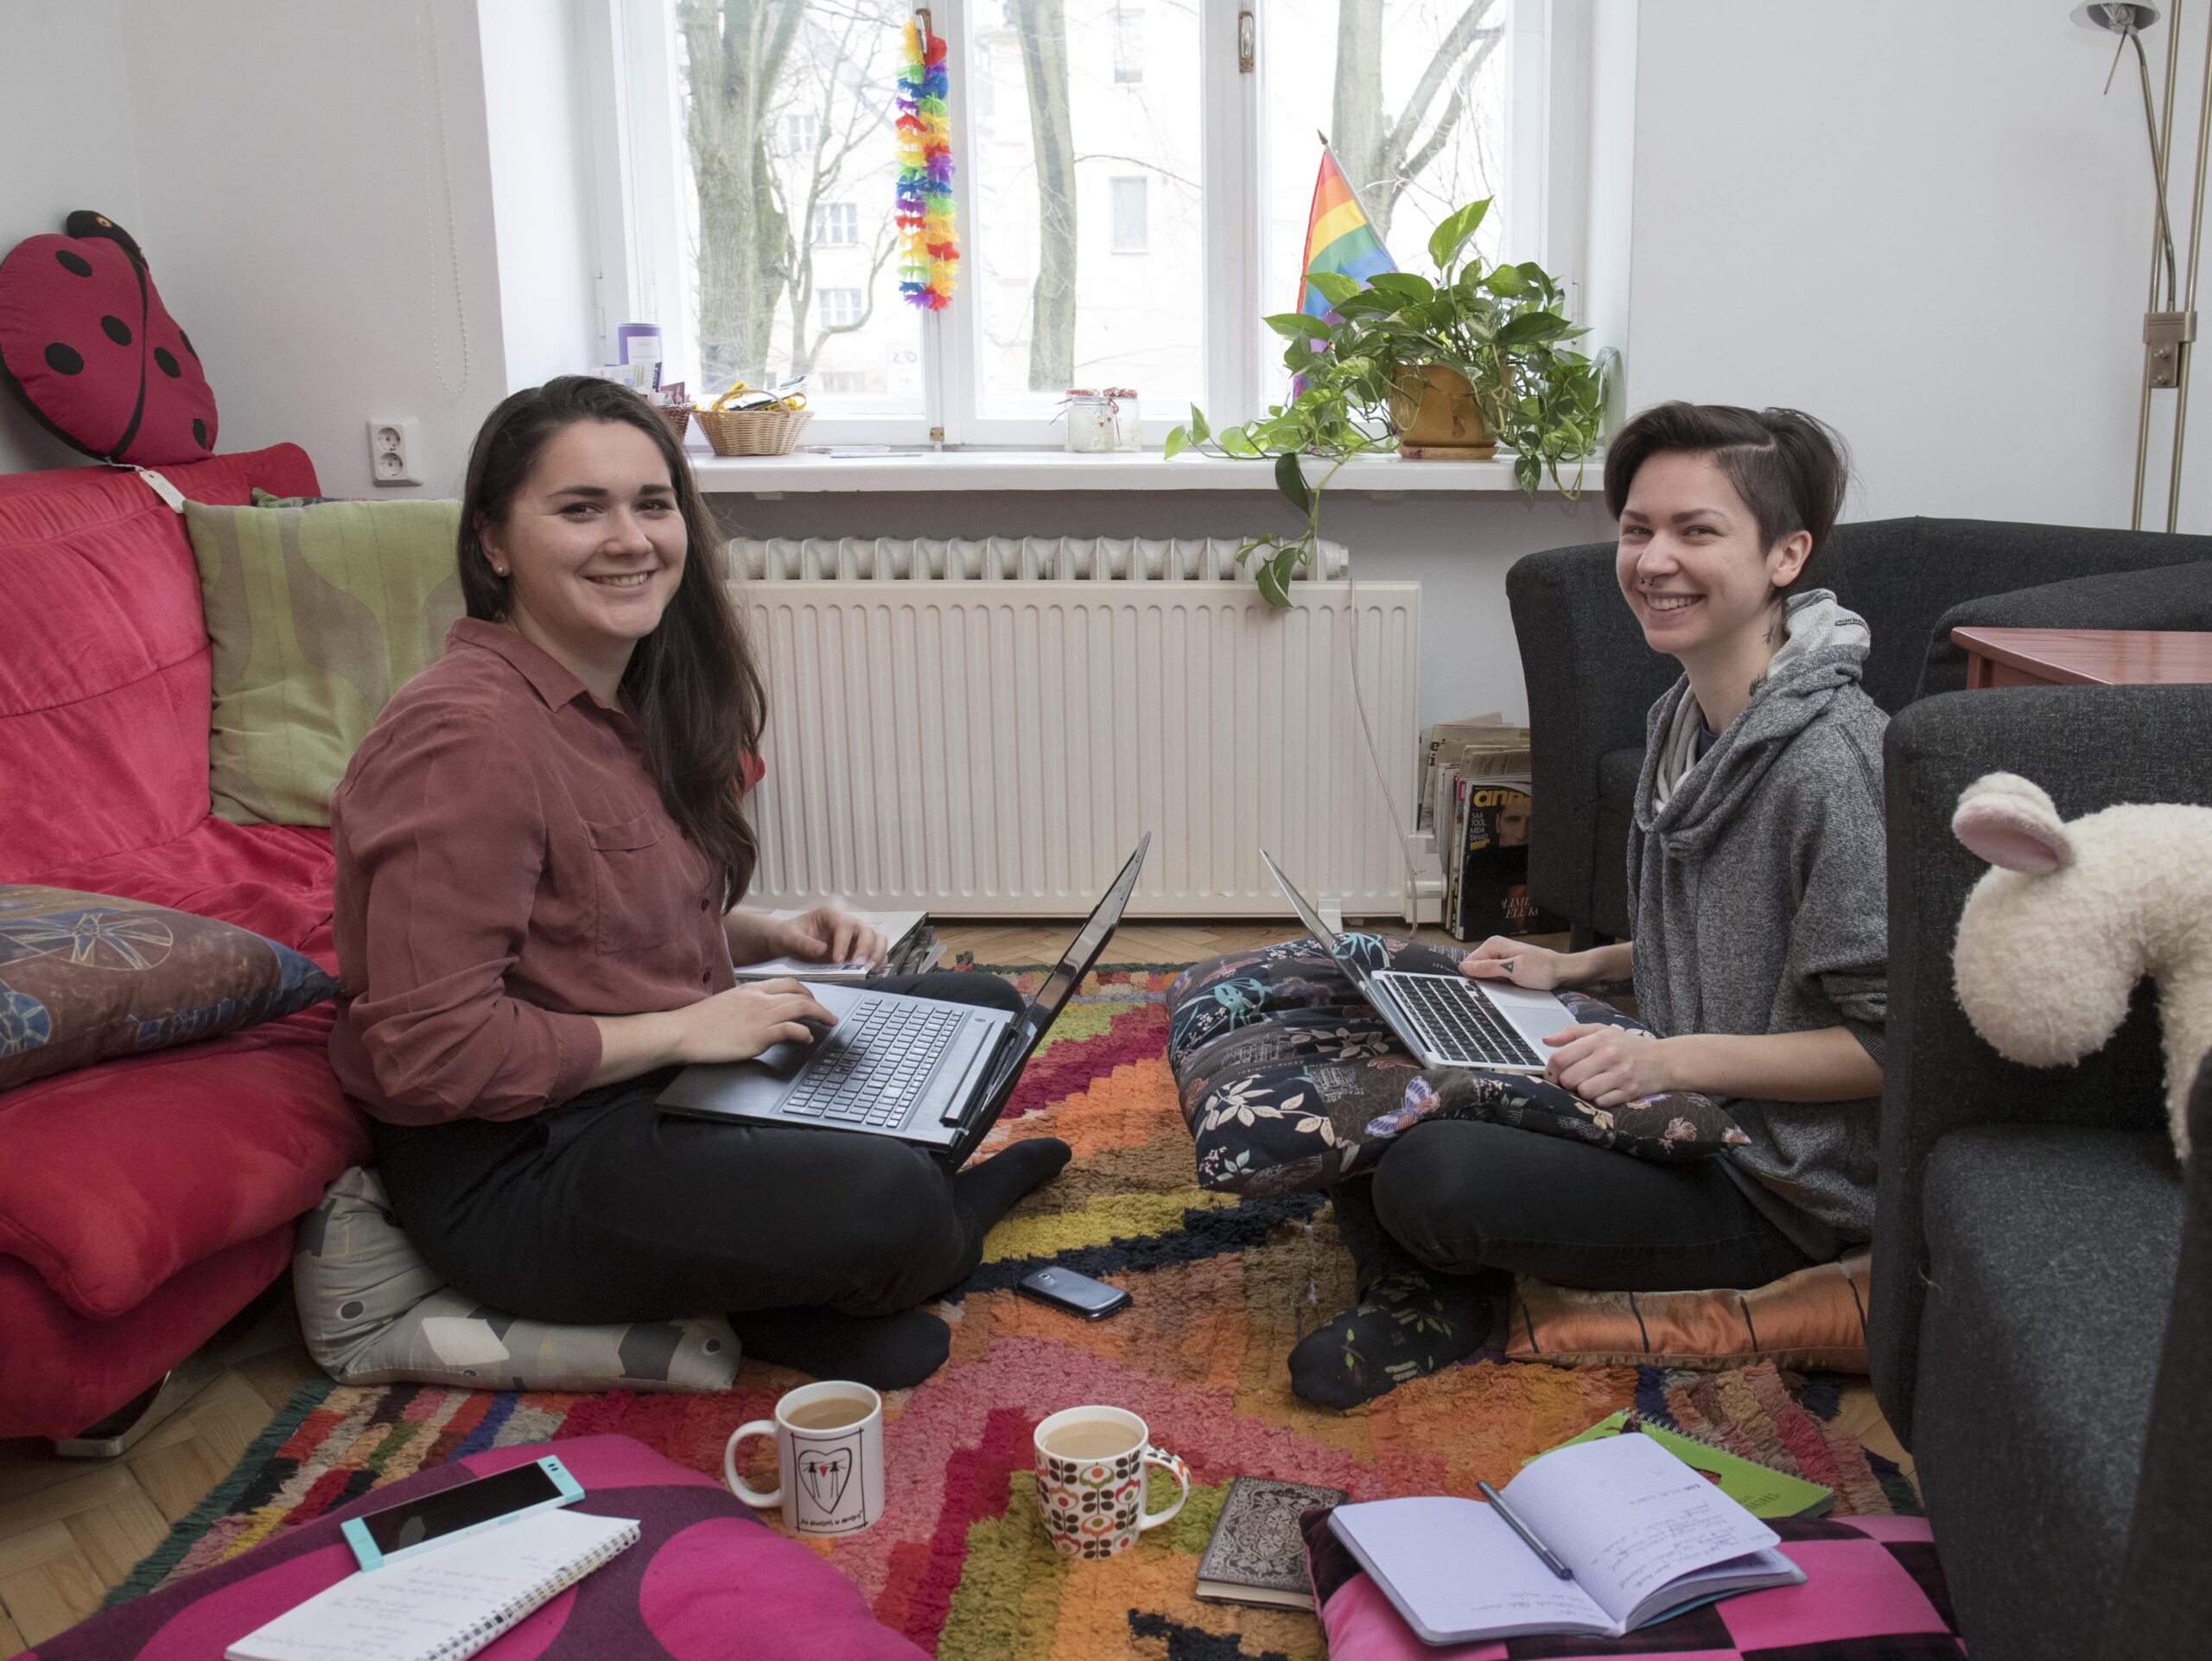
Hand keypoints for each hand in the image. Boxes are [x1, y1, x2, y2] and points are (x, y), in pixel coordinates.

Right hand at [672, 978, 837, 1064]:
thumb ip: (746, 1005)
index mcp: (751, 989)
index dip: (807, 991)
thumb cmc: (698, 1022)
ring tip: (829, 1023)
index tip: (813, 1000)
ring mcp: (760, 1016)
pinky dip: (804, 1033)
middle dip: (819, 1003)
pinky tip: (807, 1038)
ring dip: (820, 1015)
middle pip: (801, 993)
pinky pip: (791, 1030)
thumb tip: (759, 1013)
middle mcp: (759, 999)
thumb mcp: (727, 1004)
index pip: (788, 983)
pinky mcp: (758, 1035)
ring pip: (801, 1008)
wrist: (681, 1032)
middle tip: (828, 1015)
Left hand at [770, 906, 886, 968]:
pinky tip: (870, 974)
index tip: (837, 962)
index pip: (846, 925)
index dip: (844, 943)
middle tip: (858, 967)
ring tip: (868, 971)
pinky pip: (876, 955)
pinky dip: (878, 964)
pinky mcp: (858, 952)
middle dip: (867, 950)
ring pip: (878, 941)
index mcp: (831, 916)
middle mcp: (848, 924)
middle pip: (868, 932)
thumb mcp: (789, 938)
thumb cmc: (788, 936)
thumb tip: (822, 950)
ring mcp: (855, 938)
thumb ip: (803, 943)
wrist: (787, 944)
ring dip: (877, 956)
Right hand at [1459, 936, 1573, 990]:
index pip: (1469, 963)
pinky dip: (1500, 983)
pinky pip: (1495, 976)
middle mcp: (1495, 948)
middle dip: (1484, 980)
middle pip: (1476, 969)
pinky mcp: (1507, 965)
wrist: (1563, 972)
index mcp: (1493, 945)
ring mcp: (1501, 956)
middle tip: (1500, 986)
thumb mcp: (1513, 970)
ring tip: (1508, 985)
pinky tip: (1510, 985)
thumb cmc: (1543, 970)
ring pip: (1485, 974)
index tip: (1485, 986)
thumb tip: (1466, 968)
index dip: (1474, 977)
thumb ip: (1488, 968)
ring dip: (1493, 983)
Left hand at [1541, 1023, 1671, 1107]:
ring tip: (1589, 1084)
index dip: (1551, 1069)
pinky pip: (1601, 1102)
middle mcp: (1610, 1056)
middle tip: (1572, 1080)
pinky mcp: (1629, 1092)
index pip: (1561, 1057)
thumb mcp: (1602, 1031)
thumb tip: (1546, 1040)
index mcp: (1599, 1039)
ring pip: (1584, 1092)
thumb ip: (1572, 1033)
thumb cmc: (1628, 1045)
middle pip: (1569, 1078)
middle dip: (1566, 1082)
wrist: (1664, 1060)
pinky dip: (1598, 1100)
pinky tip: (1603, 1091)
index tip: (1553, 1073)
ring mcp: (1621, 1075)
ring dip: (1582, 1092)